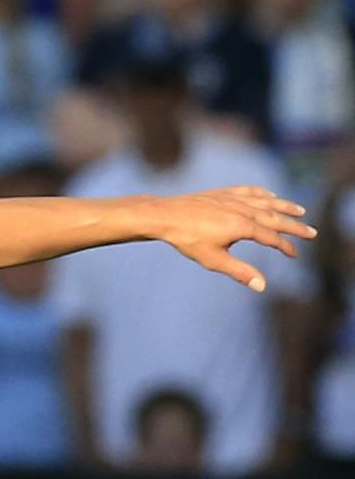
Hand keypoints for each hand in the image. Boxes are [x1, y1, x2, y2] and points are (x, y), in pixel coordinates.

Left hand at [148, 188, 315, 291]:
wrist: (166, 216)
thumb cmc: (188, 240)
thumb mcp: (214, 260)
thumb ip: (240, 272)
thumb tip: (262, 286)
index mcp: (243, 226)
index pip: (272, 238)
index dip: (285, 247)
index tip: (295, 255)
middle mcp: (243, 209)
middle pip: (276, 218)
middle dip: (295, 227)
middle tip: (312, 233)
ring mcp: (234, 198)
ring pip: (266, 202)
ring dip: (285, 207)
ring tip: (300, 211)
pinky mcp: (224, 193)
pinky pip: (250, 191)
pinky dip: (264, 194)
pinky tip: (270, 196)